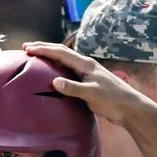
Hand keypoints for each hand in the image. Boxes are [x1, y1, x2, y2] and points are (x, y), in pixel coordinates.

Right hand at [22, 42, 156, 126]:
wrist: (130, 108)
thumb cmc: (113, 100)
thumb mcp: (92, 94)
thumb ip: (73, 88)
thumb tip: (54, 82)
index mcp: (86, 64)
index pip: (61, 53)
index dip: (43, 49)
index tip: (27, 48)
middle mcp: (86, 65)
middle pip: (61, 52)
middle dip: (44, 48)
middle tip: (27, 47)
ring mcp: (87, 73)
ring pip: (65, 60)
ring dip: (50, 57)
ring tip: (35, 57)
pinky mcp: (88, 82)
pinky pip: (68, 71)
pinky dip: (57, 68)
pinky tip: (52, 73)